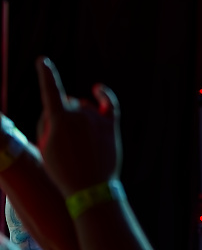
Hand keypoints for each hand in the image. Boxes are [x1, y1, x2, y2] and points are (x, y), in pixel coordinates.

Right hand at [35, 57, 120, 194]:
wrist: (89, 188)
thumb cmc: (62, 170)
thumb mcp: (45, 148)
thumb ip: (49, 124)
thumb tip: (59, 107)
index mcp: (59, 119)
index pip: (50, 90)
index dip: (46, 74)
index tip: (43, 60)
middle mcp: (79, 113)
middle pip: (66, 107)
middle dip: (60, 120)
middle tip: (61, 146)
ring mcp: (96, 117)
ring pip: (83, 109)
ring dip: (78, 119)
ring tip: (77, 146)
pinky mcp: (111, 124)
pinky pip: (108, 103)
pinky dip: (103, 95)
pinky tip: (98, 88)